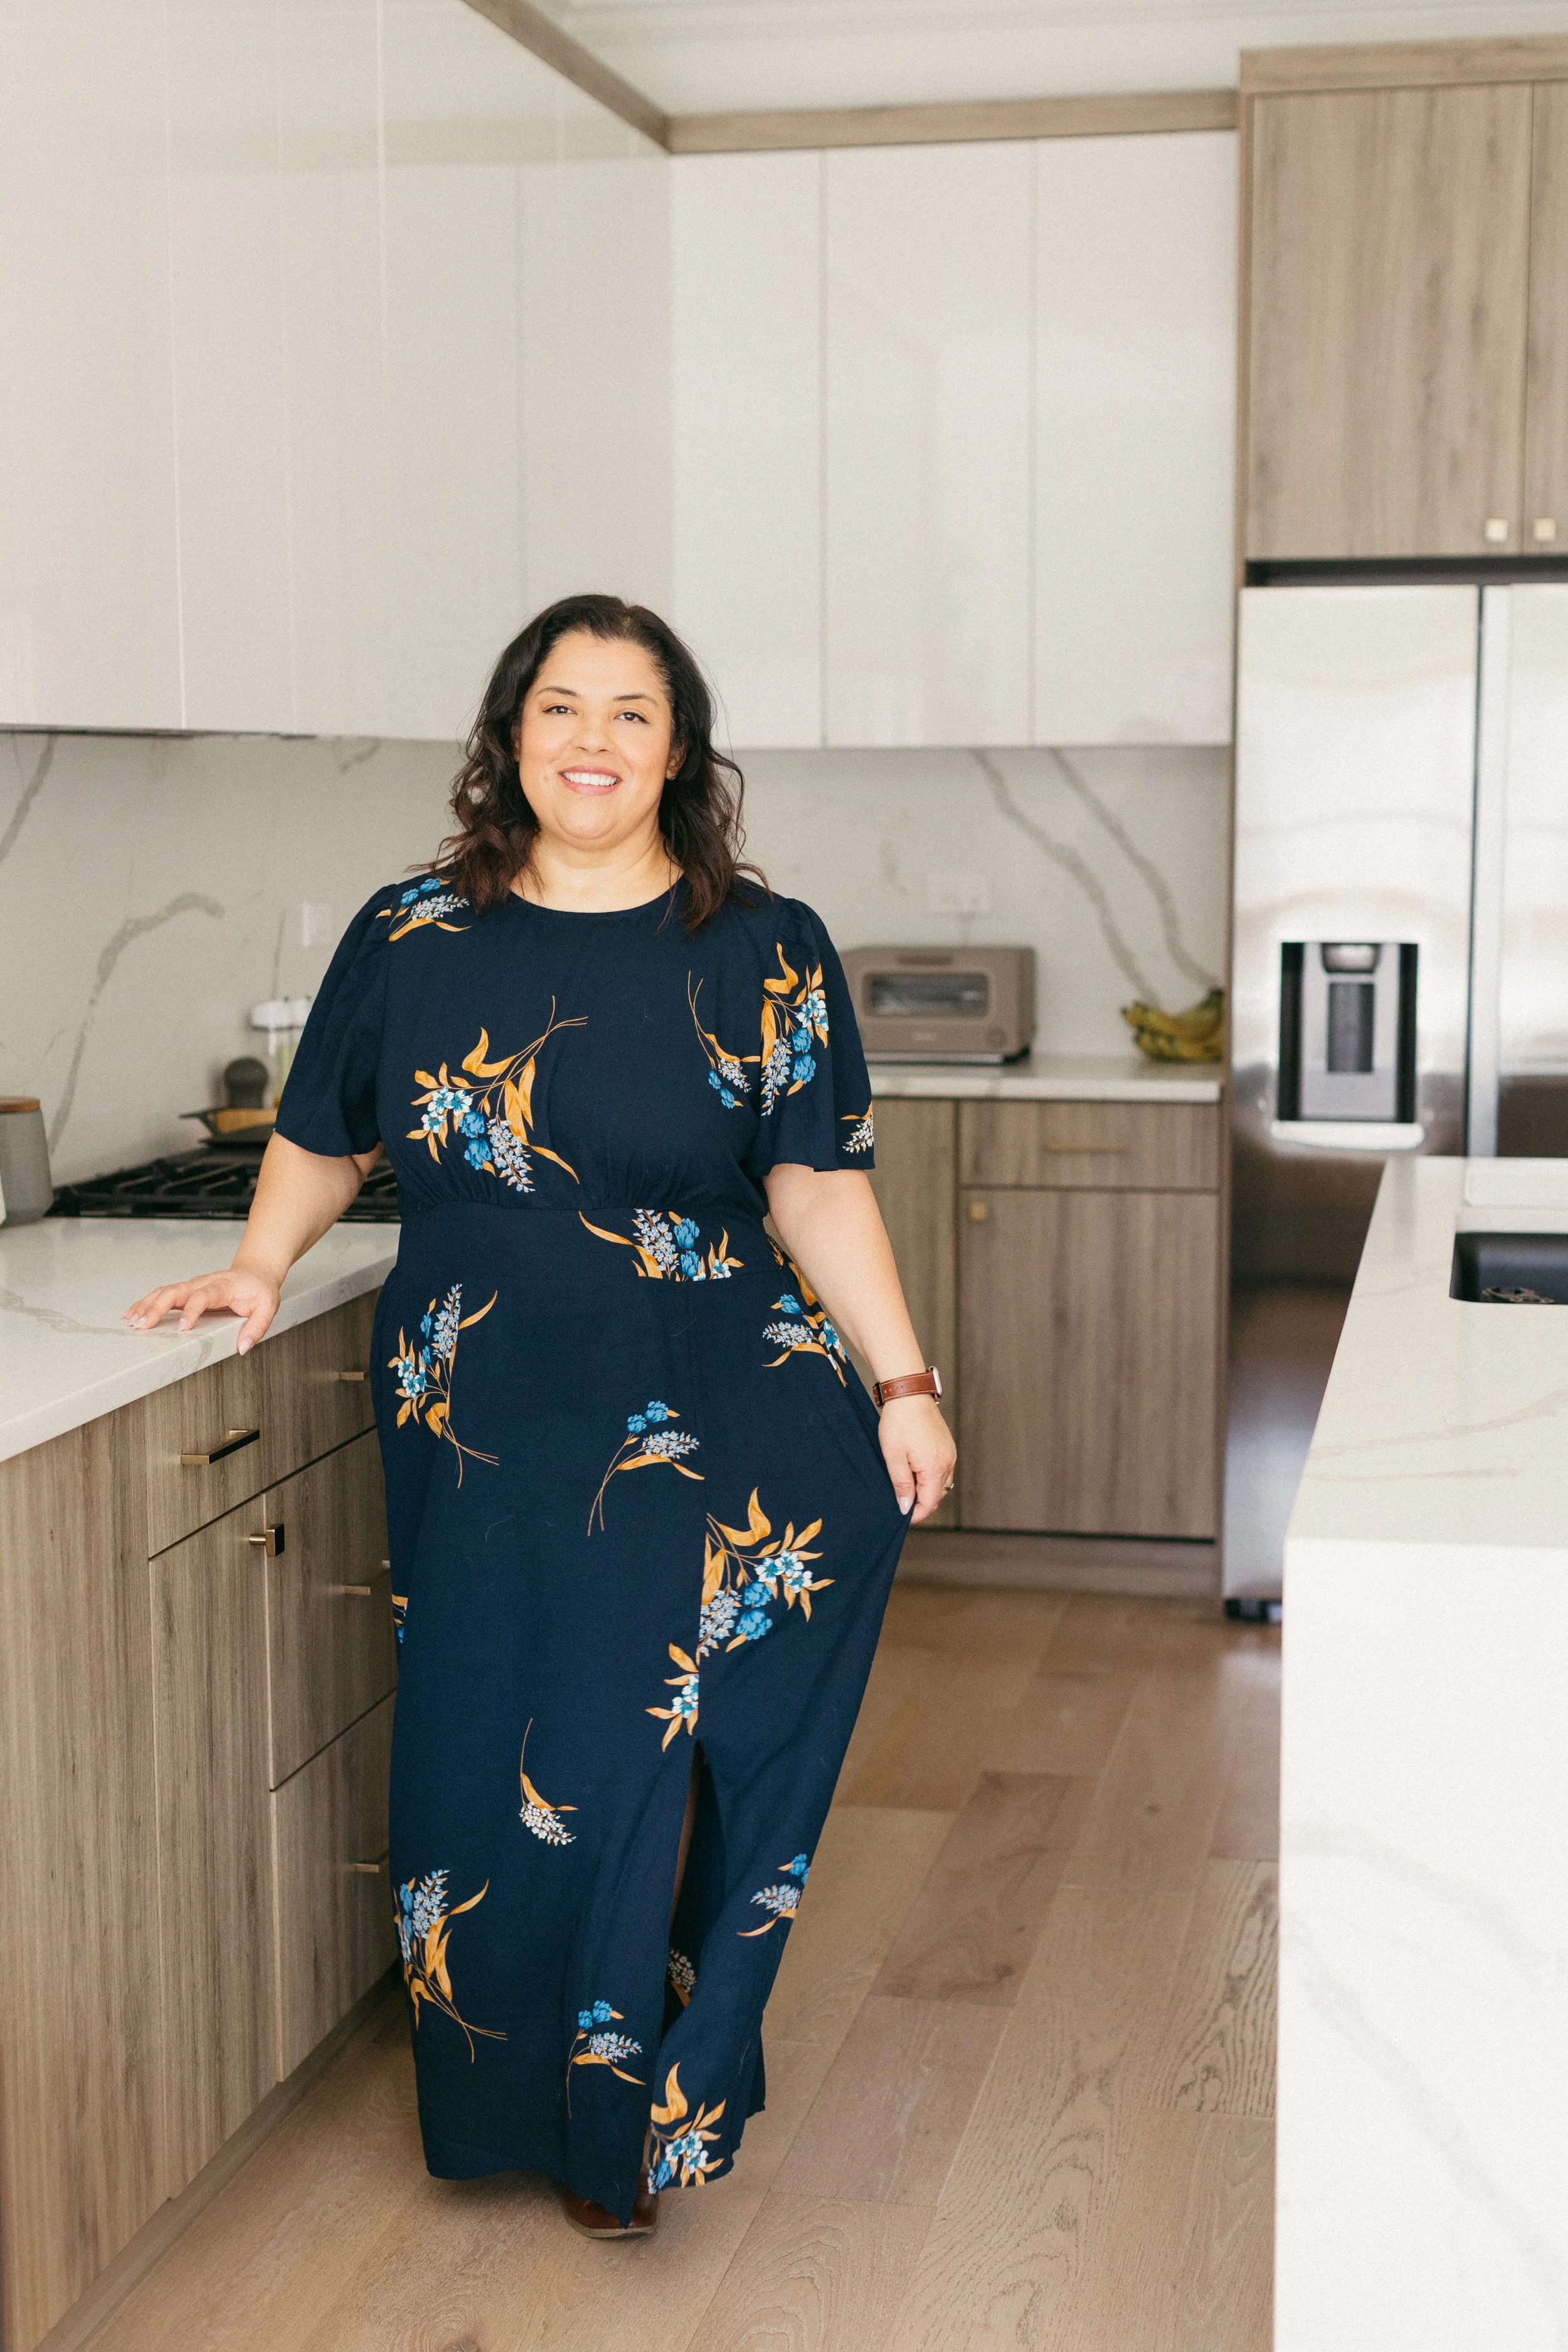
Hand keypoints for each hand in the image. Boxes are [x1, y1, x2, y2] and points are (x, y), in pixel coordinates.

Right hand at [124, 1266, 281, 1353]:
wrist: (255, 1273)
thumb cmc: (259, 1290)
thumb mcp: (267, 1308)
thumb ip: (256, 1327)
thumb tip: (242, 1347)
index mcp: (223, 1287)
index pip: (203, 1296)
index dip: (191, 1311)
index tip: (182, 1328)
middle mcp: (204, 1283)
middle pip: (176, 1291)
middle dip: (157, 1307)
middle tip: (143, 1325)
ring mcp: (193, 1286)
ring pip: (165, 1291)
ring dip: (147, 1305)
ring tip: (132, 1321)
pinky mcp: (187, 1291)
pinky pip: (164, 1294)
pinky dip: (147, 1303)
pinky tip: (134, 1313)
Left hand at [877, 1394, 956, 1524]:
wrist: (909, 1393)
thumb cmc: (899, 1423)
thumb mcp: (893, 1457)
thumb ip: (902, 1485)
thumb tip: (906, 1508)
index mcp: (935, 1468)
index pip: (930, 1503)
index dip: (916, 1514)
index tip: (901, 1517)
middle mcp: (948, 1462)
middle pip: (937, 1495)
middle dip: (920, 1503)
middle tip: (900, 1501)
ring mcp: (950, 1453)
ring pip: (941, 1483)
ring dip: (925, 1490)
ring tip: (905, 1485)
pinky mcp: (948, 1446)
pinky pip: (942, 1470)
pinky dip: (930, 1477)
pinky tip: (914, 1471)